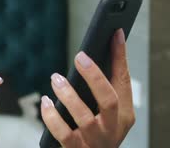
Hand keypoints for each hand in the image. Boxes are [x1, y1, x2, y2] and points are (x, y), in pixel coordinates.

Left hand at [40, 29, 135, 147]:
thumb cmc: (99, 131)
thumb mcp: (110, 111)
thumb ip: (108, 83)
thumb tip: (109, 43)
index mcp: (124, 115)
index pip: (123, 81)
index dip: (120, 57)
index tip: (114, 33)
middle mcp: (112, 129)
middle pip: (108, 100)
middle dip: (94, 76)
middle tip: (80, 56)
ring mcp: (95, 141)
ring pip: (84, 117)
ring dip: (68, 95)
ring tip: (56, 79)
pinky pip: (63, 134)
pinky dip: (52, 117)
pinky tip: (46, 103)